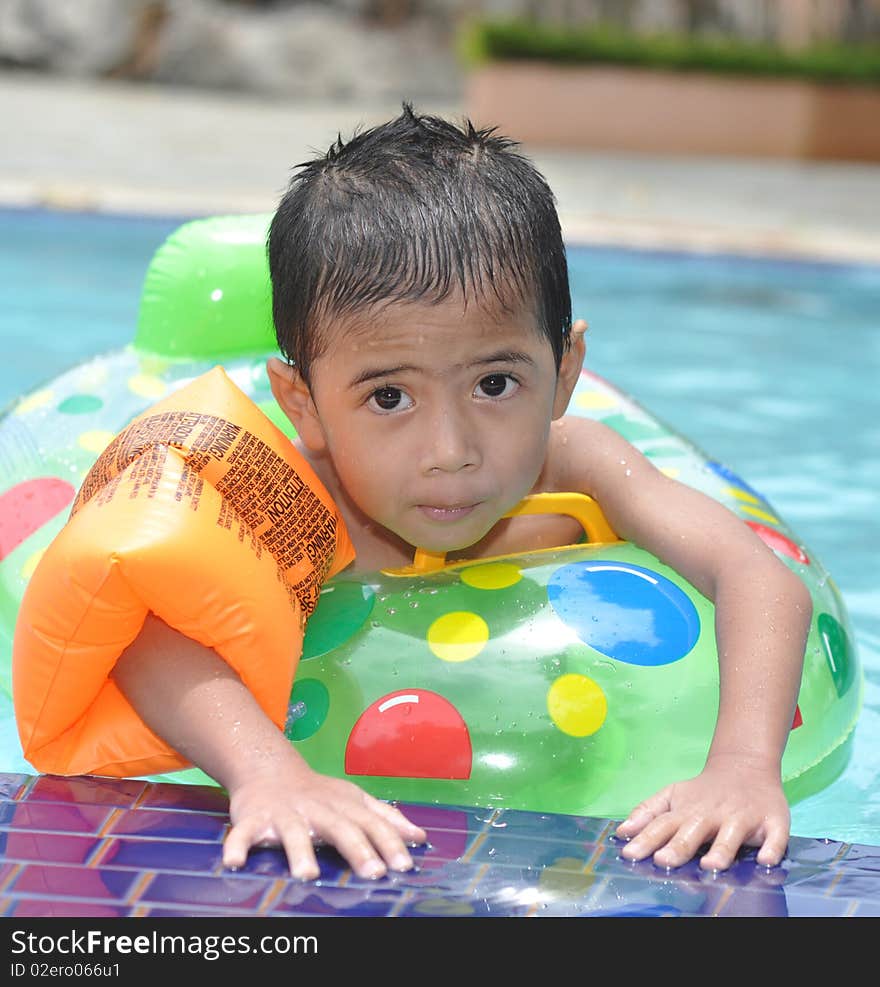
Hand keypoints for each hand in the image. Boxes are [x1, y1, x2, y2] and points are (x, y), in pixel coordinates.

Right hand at [223, 759, 426, 880]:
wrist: (268, 769)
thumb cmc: (318, 794)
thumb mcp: (354, 801)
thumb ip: (385, 819)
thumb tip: (419, 836)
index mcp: (344, 806)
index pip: (372, 825)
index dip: (389, 843)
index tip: (405, 865)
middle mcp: (317, 808)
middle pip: (340, 828)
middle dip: (357, 849)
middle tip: (372, 872)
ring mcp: (284, 813)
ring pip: (293, 832)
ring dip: (299, 851)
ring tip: (307, 874)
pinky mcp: (252, 818)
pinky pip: (243, 833)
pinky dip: (237, 846)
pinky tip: (235, 863)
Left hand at [615, 753, 789, 870]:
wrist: (745, 766)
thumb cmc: (704, 791)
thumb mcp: (673, 795)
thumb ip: (648, 812)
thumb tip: (622, 831)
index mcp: (687, 811)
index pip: (662, 826)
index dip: (646, 839)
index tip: (631, 853)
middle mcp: (713, 815)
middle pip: (693, 832)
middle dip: (678, 846)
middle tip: (664, 860)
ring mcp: (743, 818)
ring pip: (732, 836)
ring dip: (721, 849)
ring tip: (710, 865)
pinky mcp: (772, 822)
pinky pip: (775, 837)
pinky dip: (771, 848)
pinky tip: (766, 860)